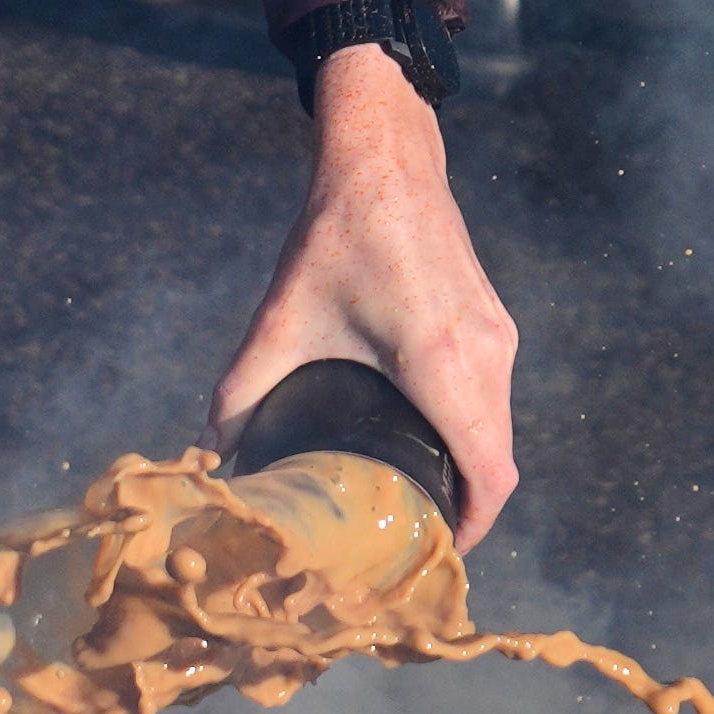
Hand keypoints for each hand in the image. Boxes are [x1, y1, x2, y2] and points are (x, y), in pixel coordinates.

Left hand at [213, 44, 522, 536]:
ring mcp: (499, 336)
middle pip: (498, 460)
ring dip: (470, 465)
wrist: (385, 159)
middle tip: (413, 535)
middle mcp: (487, 357)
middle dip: (466, 506)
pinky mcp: (494, 319)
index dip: (473, 528)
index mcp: (444, 366)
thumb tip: (214, 446)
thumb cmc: (337, 237)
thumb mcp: (281, 319)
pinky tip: (428, 436)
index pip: (491, 475)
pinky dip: (473, 427)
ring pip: (499, 427)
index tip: (437, 554)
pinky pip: (495, 394)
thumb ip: (243, 387)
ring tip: (419, 494)